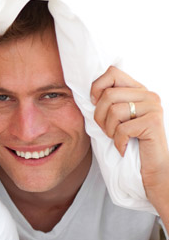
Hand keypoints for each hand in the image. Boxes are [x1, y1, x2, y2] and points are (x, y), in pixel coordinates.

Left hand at [91, 66, 168, 210]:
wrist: (151, 167)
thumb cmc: (128, 141)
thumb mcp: (115, 118)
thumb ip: (106, 101)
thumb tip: (85, 92)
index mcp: (138, 90)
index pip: (111, 72)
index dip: (97, 87)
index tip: (95, 104)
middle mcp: (148, 95)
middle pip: (108, 95)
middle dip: (99, 116)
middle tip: (107, 130)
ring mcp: (153, 108)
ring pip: (114, 111)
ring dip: (109, 130)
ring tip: (117, 138)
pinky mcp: (154, 123)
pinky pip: (122, 129)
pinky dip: (118, 142)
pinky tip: (124, 147)